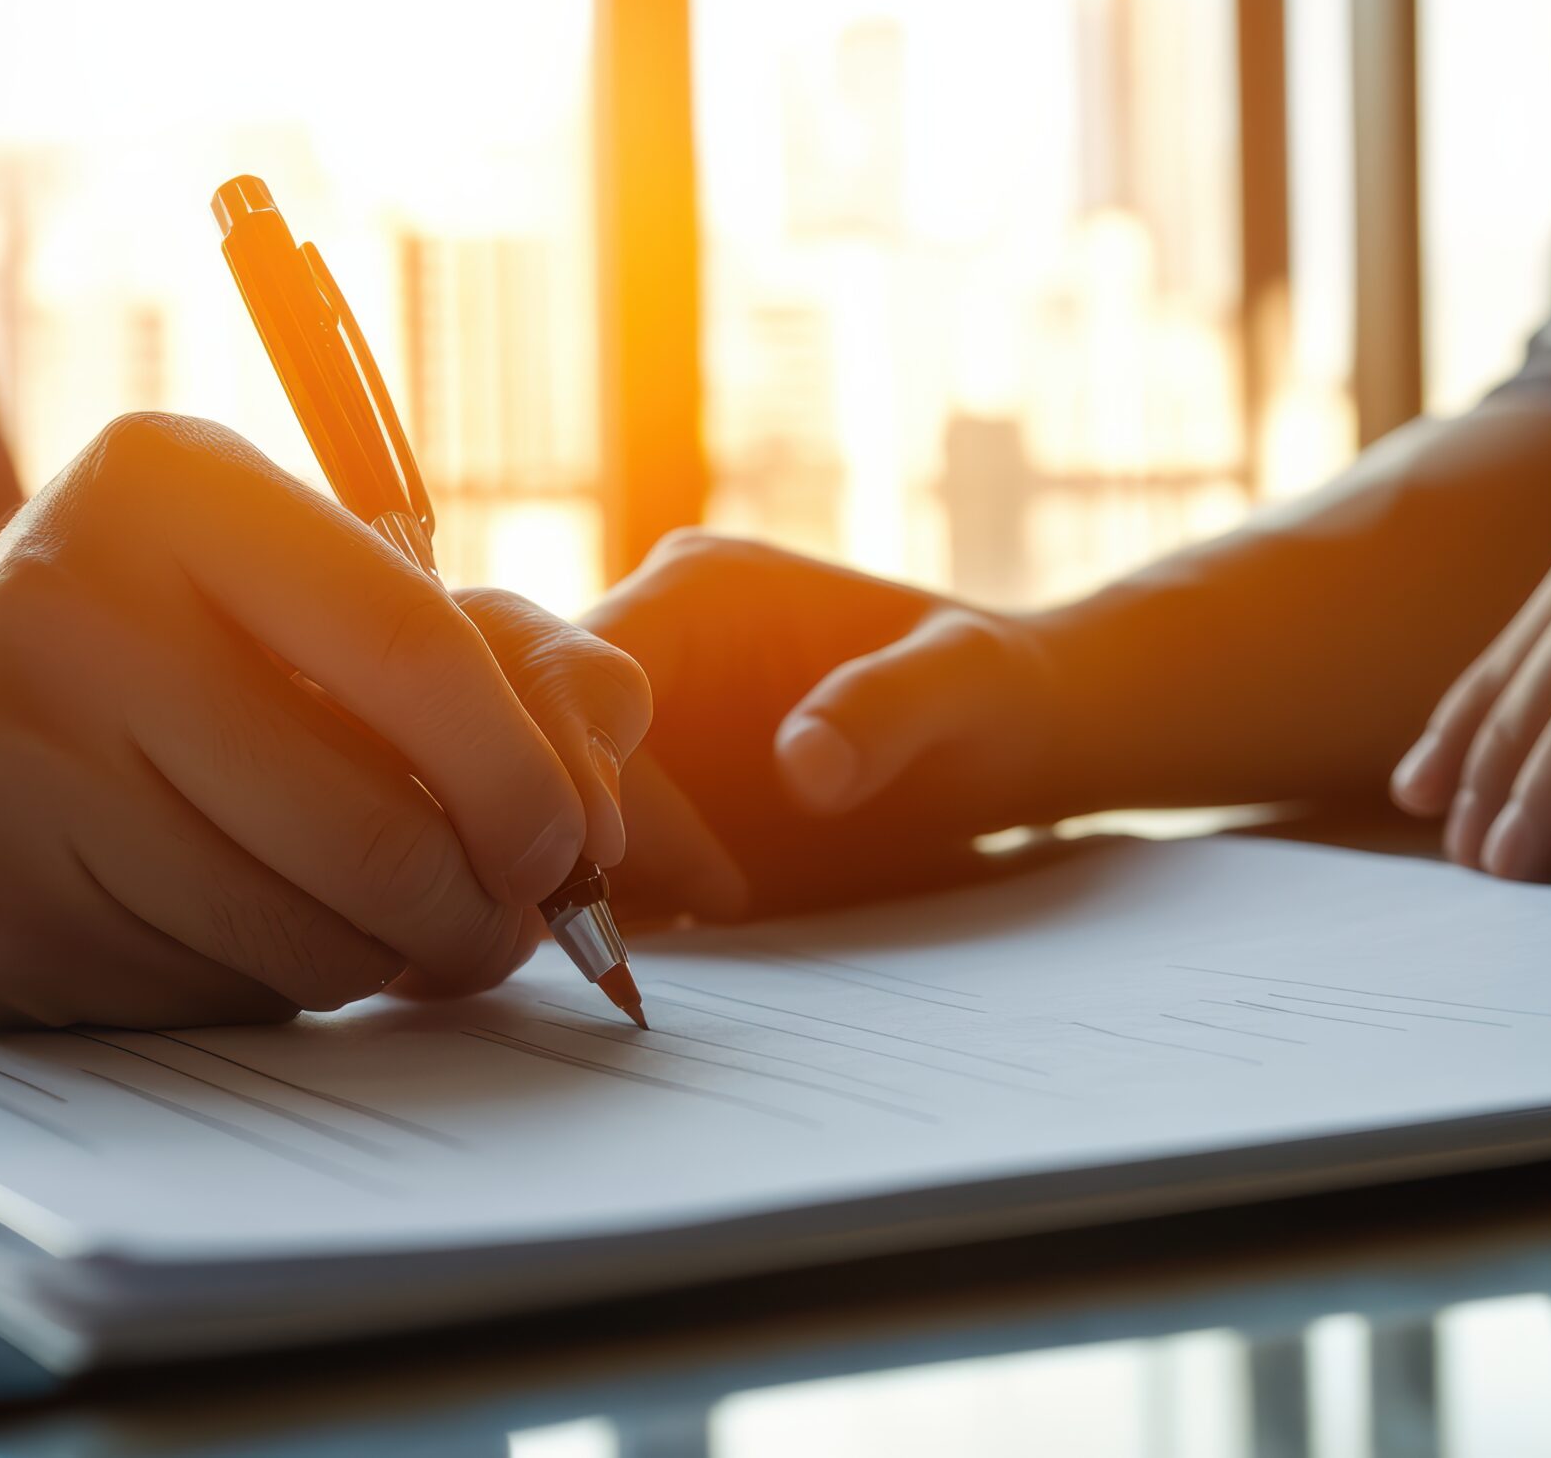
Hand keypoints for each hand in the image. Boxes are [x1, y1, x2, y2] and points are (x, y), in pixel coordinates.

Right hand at [0, 413, 648, 1027]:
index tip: (573, 840)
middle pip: (369, 824)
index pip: (409, 643)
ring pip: (305, 933)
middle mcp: (68, 608)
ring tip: (408, 925)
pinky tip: (271, 929)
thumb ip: (506, 649)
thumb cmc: (187, 652)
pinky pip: (223, 992)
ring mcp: (11, 768)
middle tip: (513, 921)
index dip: (522, 769)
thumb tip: (612, 752)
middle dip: (481, 903)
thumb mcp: (328, 590)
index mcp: (172, 488)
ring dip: (397, 957)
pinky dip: (289, 984)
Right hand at [582, 532, 1064, 919]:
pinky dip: (596, 905)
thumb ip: (887, 708)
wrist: (1011, 741)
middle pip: (539, 731)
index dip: (580, 757)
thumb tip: (805, 771)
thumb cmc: (996, 688)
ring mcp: (648, 731)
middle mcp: (652, 652)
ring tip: (605, 954)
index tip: (610, 853)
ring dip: (563, 878)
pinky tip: (617, 957)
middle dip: (550, 823)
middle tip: (590, 924)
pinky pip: (591, 851)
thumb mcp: (966, 680)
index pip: (590, 666)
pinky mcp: (659, 801)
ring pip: (549, 800)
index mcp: (700, 592)